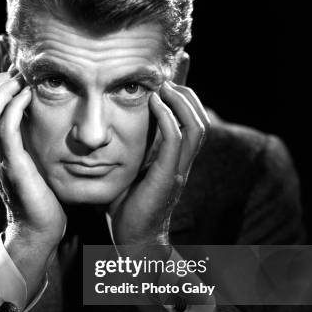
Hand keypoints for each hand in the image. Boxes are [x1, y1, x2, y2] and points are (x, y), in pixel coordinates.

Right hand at [0, 68, 66, 297]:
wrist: (40, 234)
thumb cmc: (44, 199)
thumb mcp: (37, 167)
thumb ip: (34, 146)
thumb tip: (45, 124)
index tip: (17, 71)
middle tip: (20, 67)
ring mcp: (1, 160)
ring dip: (3, 90)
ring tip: (22, 74)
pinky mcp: (13, 169)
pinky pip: (6, 132)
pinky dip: (13, 108)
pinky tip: (28, 94)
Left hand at [108, 80, 209, 246]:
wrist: (134, 240)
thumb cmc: (127, 208)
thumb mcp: (129, 173)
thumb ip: (130, 153)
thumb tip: (110, 133)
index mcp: (175, 161)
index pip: (188, 122)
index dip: (187, 97)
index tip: (179, 71)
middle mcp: (182, 163)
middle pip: (200, 120)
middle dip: (188, 94)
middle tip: (170, 76)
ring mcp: (178, 170)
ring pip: (196, 127)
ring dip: (182, 102)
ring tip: (165, 85)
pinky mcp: (168, 177)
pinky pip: (176, 141)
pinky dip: (168, 118)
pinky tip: (155, 103)